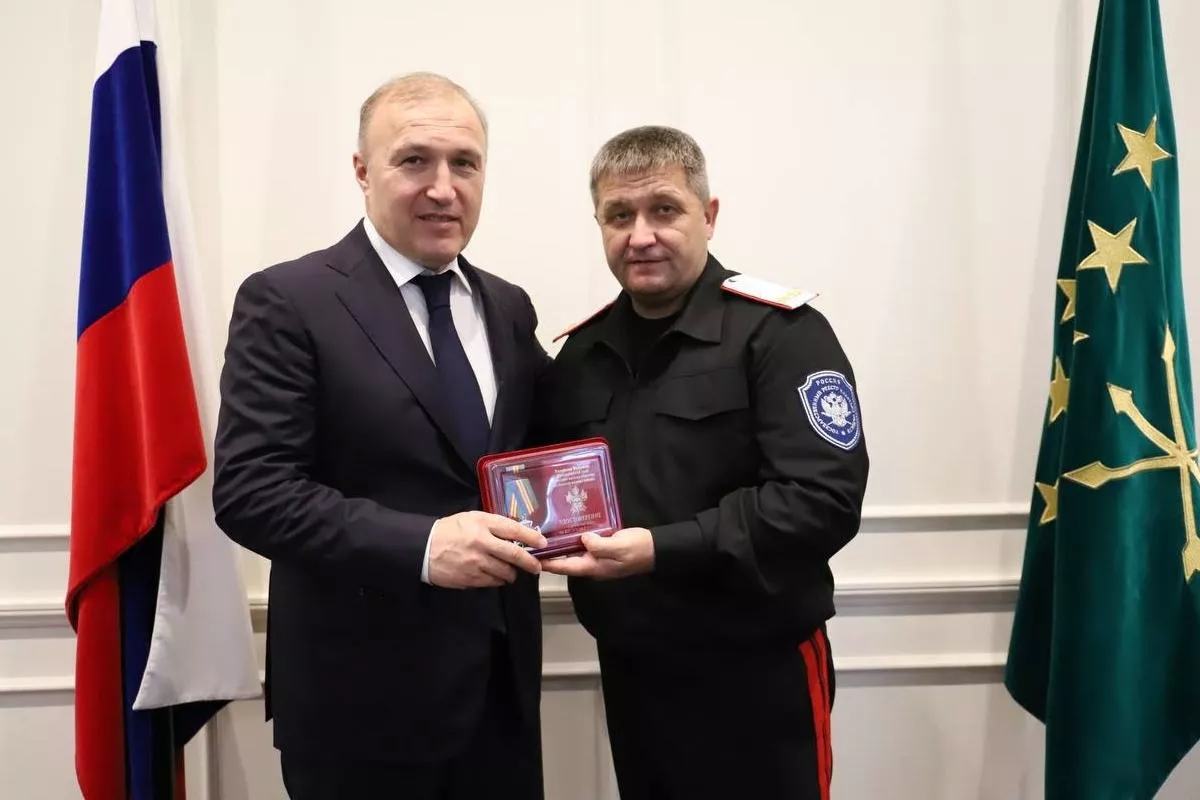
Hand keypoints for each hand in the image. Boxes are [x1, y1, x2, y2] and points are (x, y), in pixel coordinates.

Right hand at [427, 511, 546, 588]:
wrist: (423, 548)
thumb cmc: (449, 530)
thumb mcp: (470, 518)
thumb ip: (493, 524)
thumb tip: (517, 534)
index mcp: (482, 524)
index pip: (513, 530)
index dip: (531, 537)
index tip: (543, 543)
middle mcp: (481, 543)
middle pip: (514, 555)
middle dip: (530, 562)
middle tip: (537, 567)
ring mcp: (476, 563)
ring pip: (505, 572)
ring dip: (512, 573)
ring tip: (511, 571)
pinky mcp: (470, 578)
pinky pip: (492, 582)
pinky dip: (498, 580)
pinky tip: (495, 576)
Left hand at [541, 528, 654, 578]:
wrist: (656, 549)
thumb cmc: (638, 549)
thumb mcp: (620, 546)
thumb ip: (601, 545)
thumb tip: (583, 539)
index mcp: (593, 566)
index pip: (565, 567)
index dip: (548, 563)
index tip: (531, 557)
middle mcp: (592, 564)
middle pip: (566, 561)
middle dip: (550, 554)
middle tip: (533, 542)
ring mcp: (597, 557)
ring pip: (574, 553)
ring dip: (561, 545)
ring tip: (545, 533)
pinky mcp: (602, 548)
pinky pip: (584, 545)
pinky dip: (573, 538)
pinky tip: (567, 528)